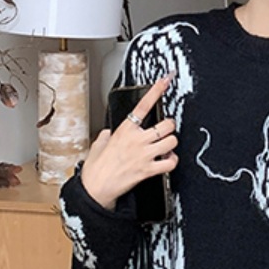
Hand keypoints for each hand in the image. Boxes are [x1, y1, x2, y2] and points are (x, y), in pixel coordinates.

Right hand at [81, 73, 178, 210]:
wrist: (96, 187)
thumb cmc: (96, 168)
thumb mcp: (98, 144)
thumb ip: (107, 136)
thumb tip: (109, 134)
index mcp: (125, 130)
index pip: (143, 105)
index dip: (156, 91)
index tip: (165, 80)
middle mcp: (137, 140)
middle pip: (166, 125)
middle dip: (170, 126)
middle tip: (167, 130)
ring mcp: (144, 154)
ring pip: (171, 141)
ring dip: (172, 144)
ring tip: (167, 147)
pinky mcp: (148, 170)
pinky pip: (170, 163)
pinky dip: (172, 161)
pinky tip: (167, 161)